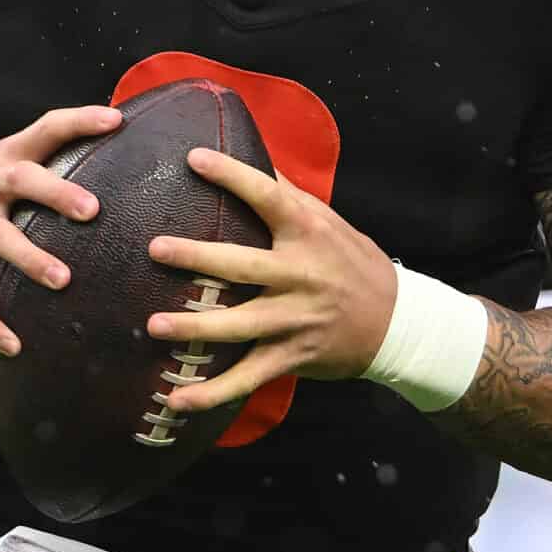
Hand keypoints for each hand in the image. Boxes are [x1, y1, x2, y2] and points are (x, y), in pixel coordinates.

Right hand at [0, 105, 122, 355]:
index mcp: (8, 155)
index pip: (46, 129)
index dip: (79, 121)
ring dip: (30, 259)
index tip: (115, 121)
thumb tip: (121, 140)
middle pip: (21, 181)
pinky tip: (14, 345)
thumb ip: (55, 155)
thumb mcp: (11, 161)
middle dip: (56, 194)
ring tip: (62, 280)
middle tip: (92, 210)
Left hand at [143, 149, 396, 412]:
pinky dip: (212, 392)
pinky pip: (247, 377)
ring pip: (240, 324)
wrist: (398, 322)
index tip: (194, 158)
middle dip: (198, 258)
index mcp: (308, 232)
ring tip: (153, 325)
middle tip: (155, 248)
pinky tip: (177, 399)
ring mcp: (295, 319)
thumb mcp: (330, 222)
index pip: (267, 197)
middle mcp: (301, 274)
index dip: (232, 175)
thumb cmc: (354, 262)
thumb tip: (252, 152)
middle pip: (243, 265)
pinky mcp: (292, 356)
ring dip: (195, 328)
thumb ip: (289, 194)